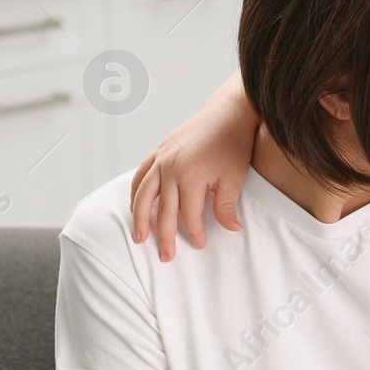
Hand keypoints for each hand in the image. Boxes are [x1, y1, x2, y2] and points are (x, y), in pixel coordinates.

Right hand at [129, 73, 257, 260]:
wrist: (227, 113)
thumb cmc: (233, 144)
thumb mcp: (234, 177)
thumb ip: (227, 206)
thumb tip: (232, 229)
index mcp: (190, 176)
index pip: (189, 215)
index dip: (195, 233)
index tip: (200, 244)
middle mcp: (170, 168)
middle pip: (162, 211)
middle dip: (164, 236)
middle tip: (166, 256)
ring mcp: (161, 159)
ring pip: (144, 194)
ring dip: (139, 218)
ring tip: (138, 237)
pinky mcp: (159, 151)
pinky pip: (141, 175)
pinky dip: (136, 191)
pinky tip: (135, 205)